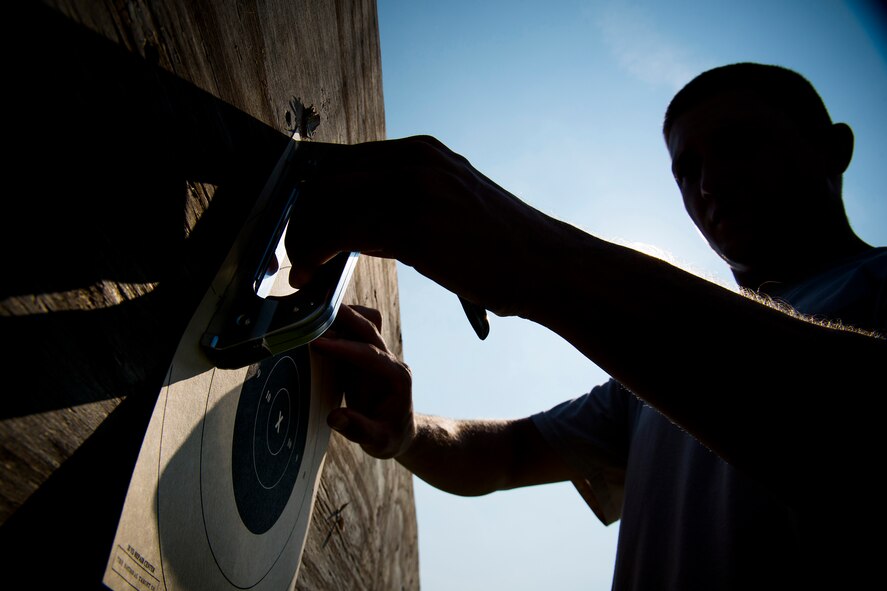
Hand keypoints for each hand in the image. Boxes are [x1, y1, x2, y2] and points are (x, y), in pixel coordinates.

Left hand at [285, 136, 559, 317]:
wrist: (546, 265)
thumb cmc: (502, 246)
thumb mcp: (452, 203)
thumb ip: (406, 201)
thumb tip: (358, 221)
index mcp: (423, 151)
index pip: (344, 161)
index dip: (315, 193)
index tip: (304, 223)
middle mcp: (415, 160)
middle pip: (327, 177)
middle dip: (302, 216)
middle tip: (295, 250)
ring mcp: (413, 189)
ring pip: (326, 203)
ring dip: (302, 238)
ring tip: (299, 268)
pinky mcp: (411, 226)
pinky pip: (339, 233)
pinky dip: (314, 254)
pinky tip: (310, 275)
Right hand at [311, 304, 414, 458]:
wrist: (399, 434)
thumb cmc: (390, 437)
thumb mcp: (378, 441)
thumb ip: (359, 429)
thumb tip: (335, 418)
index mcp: (396, 377)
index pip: (370, 354)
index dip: (344, 347)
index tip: (318, 343)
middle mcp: (389, 361)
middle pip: (370, 328)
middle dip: (344, 317)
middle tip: (313, 311)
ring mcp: (377, 356)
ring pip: (364, 323)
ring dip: (341, 316)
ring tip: (311, 313)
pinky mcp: (363, 358)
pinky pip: (351, 333)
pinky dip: (336, 325)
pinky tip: (316, 325)